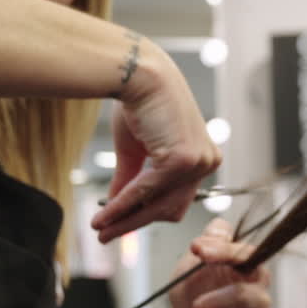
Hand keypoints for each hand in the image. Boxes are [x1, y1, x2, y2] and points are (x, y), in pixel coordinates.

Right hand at [91, 44, 220, 241]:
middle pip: (169, 209)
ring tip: (99, 228)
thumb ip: (132, 180)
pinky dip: (123, 204)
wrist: (138, 72)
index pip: (175, 199)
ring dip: (126, 219)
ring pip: (158, 205)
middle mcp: (207, 162)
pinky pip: (147, 191)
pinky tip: (104, 214)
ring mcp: (198, 162)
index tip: (119, 226)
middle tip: (106, 235)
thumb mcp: (136, 150)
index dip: (146, 215)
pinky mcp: (183, 160)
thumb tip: (117, 207)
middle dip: (135, 223)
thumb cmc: (139, 101)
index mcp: (202, 158)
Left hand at [167, 219, 270, 307]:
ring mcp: (258, 302)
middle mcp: (257, 278)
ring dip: (215, 298)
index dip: (222, 245)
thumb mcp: (190, 265)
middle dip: (225, 255)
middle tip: (198, 257)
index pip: (241, 245)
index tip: (197, 248)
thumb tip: (219, 226)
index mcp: (243, 259)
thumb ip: (207, 244)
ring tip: (193, 304)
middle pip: (252, 261)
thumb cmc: (192, 293)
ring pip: (243, 294)